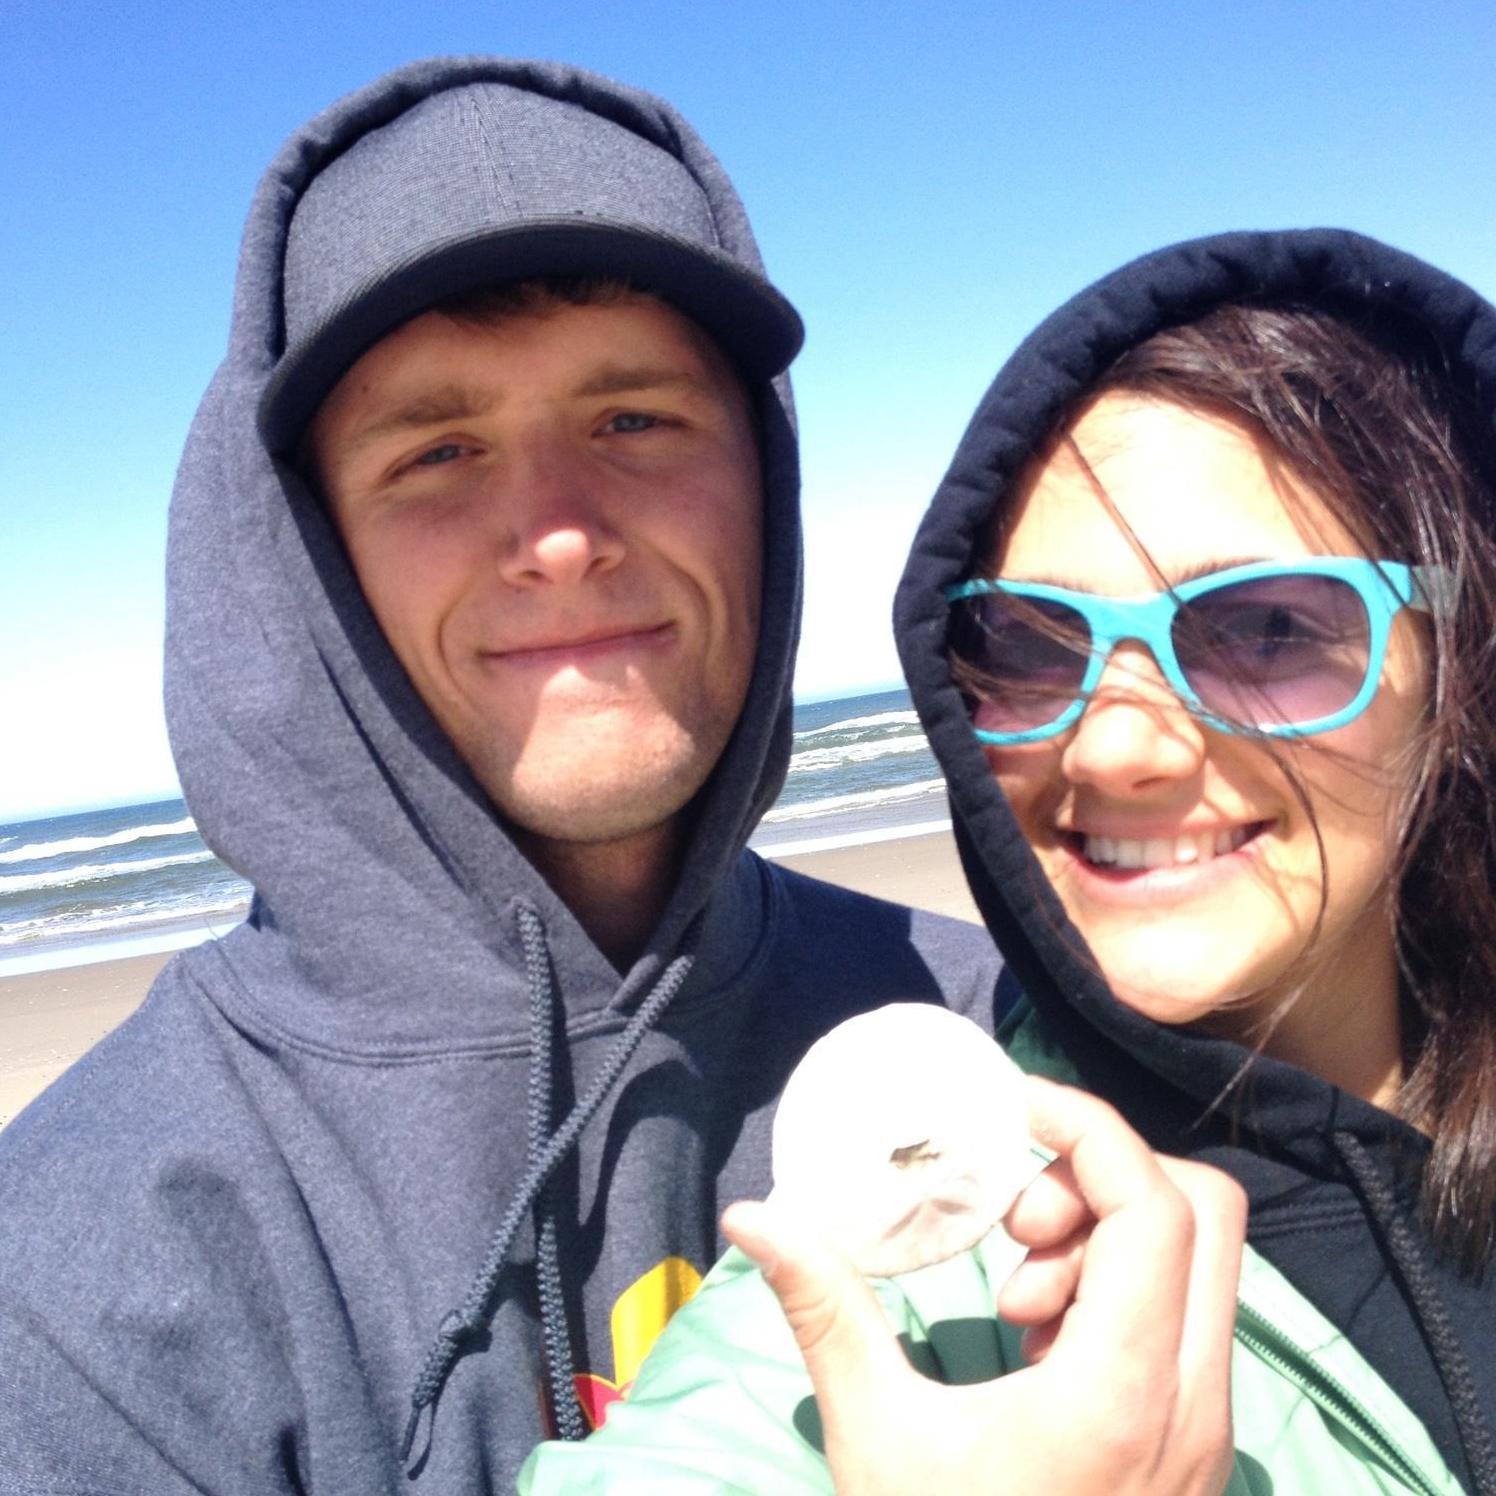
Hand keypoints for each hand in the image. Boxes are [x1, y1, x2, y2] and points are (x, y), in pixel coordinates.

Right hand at [722, 1077, 1245, 1495]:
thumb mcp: (876, 1436)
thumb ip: (825, 1312)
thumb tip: (751, 1216)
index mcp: (1122, 1392)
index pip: (1153, 1206)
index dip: (1086, 1127)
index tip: (1007, 1108)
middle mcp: (1192, 1401)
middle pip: (1205, 1213)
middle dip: (1104, 1179)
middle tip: (1013, 1221)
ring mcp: (1206, 1430)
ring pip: (1201, 1265)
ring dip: (1108, 1238)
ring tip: (1016, 1296)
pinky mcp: (1195, 1447)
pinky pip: (1187, 1319)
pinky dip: (1118, 1290)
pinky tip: (1036, 1343)